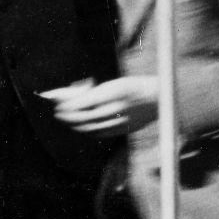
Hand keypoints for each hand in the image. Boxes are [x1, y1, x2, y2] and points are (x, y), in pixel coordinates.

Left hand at [43, 76, 158, 137]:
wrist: (161, 97)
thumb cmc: (135, 86)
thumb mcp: (114, 84)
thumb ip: (94, 92)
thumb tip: (71, 95)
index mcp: (114, 92)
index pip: (82, 104)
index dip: (67, 107)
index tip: (58, 105)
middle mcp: (116, 108)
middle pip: (84, 118)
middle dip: (68, 116)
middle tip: (59, 113)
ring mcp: (120, 121)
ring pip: (90, 128)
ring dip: (76, 125)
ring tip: (69, 120)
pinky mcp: (123, 130)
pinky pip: (100, 134)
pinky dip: (89, 131)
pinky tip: (84, 126)